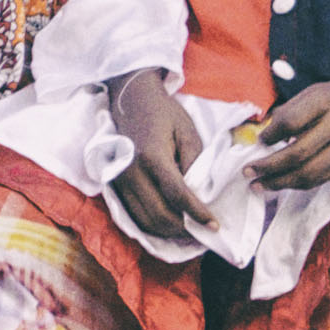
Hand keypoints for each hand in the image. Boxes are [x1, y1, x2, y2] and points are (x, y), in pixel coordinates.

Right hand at [105, 68, 215, 241]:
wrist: (131, 99)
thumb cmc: (165, 114)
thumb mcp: (189, 133)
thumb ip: (195, 164)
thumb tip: (200, 194)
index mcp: (152, 156)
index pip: (177, 195)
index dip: (197, 214)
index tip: (214, 226)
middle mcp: (131, 171)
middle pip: (158, 213)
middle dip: (184, 228)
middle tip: (204, 230)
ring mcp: (120, 179)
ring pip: (144, 218)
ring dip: (168, 230)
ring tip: (190, 230)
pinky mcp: (115, 183)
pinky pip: (134, 213)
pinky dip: (153, 223)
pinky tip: (171, 223)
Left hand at [251, 63, 329, 192]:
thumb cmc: (327, 99)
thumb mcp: (306, 95)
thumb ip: (285, 114)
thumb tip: (260, 140)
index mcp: (324, 103)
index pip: (291, 122)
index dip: (270, 135)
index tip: (258, 140)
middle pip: (299, 153)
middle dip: (269, 166)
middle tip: (247, 171)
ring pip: (308, 173)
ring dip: (279, 181)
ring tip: (258, 185)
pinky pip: (317, 180)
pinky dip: (295, 184)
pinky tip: (279, 183)